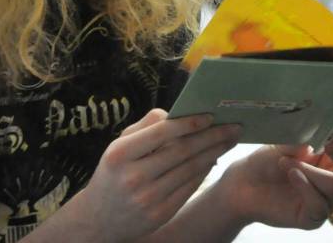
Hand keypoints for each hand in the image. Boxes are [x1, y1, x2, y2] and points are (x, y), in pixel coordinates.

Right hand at [63, 109, 240, 242]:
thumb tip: (178, 113)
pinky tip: (213, 159)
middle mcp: (134, 177)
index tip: (211, 115)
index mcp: (120, 154)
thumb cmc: (114, 173)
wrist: (98, 219)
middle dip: (212, 137)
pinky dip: (204, 171)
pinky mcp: (160, 214)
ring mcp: (148, 199)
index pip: (162, 132)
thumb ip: (146, 126)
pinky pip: (189, 187)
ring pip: (190, 169)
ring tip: (229, 140)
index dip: (190, 123)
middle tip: (233, 126)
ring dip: (214, 153)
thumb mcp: (119, 146)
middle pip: (182, 151)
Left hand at [220, 132, 332, 229]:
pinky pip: (320, 205)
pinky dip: (306, 188)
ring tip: (286, 163)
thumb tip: (325, 121)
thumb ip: (309, 133)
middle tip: (328, 143)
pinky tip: (292, 176)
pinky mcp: (312, 217)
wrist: (244, 183)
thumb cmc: (268, 160)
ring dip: (311, 171)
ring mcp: (325, 199)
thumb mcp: (288, 140)